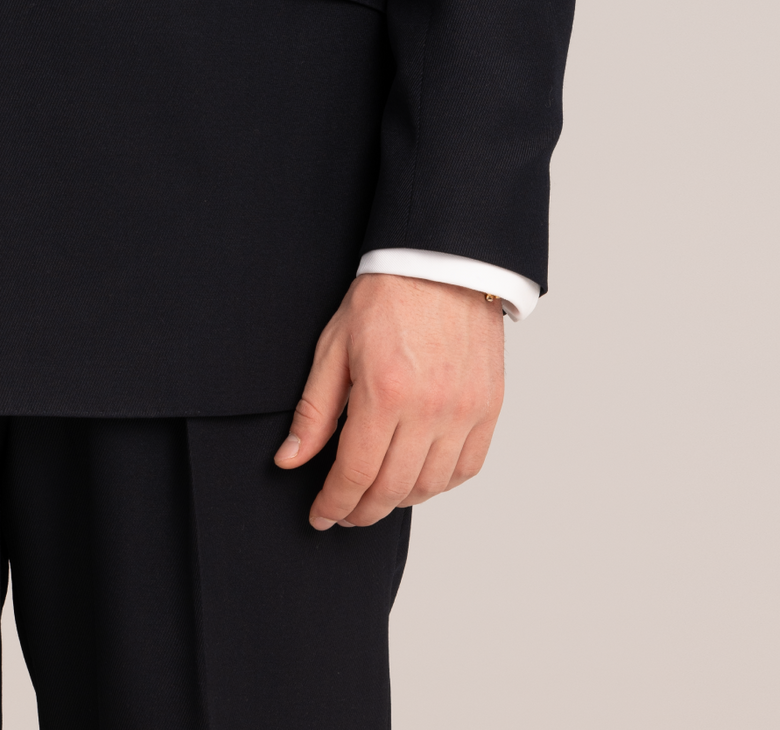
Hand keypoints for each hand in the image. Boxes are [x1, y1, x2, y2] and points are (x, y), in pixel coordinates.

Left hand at [276, 273, 503, 528]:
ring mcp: (464, 411)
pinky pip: (466, 468)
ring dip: (399, 500)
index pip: (355, 473)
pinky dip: (439, 483)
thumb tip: (290, 460)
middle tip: (344, 512)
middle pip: (392, 489)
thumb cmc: (385, 298)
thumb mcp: (335, 347)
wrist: (441, 264)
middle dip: (362, 510)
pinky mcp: (489, 408)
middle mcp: (430, 409)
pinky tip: (418, 476)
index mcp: (385, 392)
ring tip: (377, 494)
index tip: (321, 516)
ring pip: (430, 486)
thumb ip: (314, 410)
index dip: (334, 503)